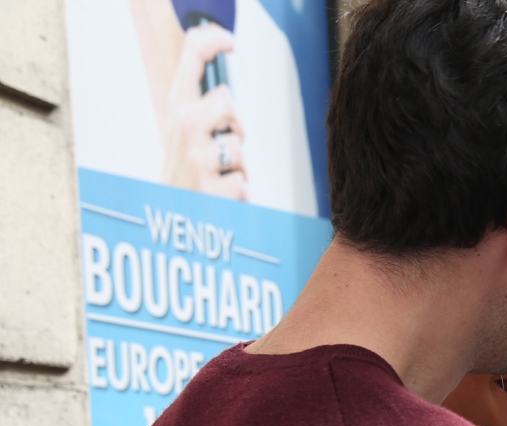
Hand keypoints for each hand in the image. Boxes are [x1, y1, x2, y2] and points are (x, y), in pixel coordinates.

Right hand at [160, 23, 247, 198]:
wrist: (172, 212)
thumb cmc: (188, 168)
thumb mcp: (189, 130)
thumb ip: (205, 102)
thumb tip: (222, 62)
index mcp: (178, 108)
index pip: (190, 58)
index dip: (210, 41)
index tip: (229, 41)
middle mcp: (181, 127)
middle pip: (226, 100)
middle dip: (234, 126)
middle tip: (220, 147)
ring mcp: (195, 157)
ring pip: (237, 148)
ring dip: (237, 166)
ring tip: (218, 174)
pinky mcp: (209, 188)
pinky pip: (241, 182)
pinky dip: (237, 192)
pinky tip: (219, 195)